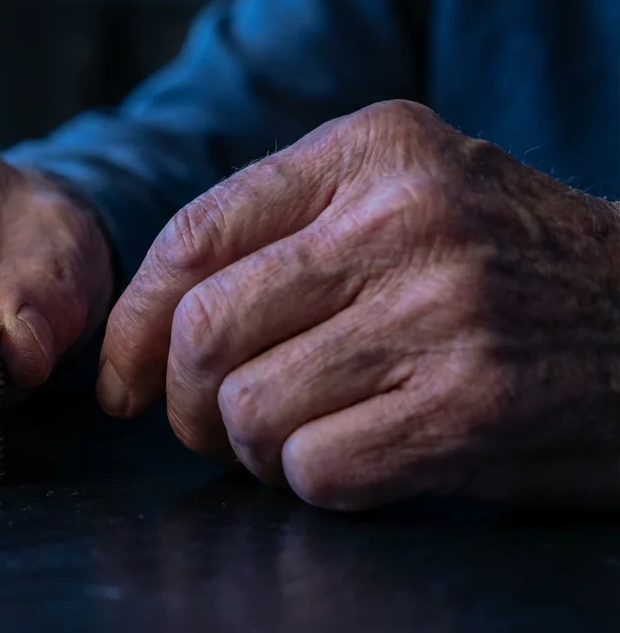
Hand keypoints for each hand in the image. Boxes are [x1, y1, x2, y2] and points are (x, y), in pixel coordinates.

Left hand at [98, 100, 619, 509]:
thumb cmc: (510, 268)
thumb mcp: (410, 193)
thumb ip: (286, 230)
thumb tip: (144, 326)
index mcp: (374, 149)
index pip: (193, 236)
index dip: (134, 323)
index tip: (122, 379)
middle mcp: (404, 217)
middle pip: (206, 330)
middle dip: (181, 401)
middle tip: (205, 425)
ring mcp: (442, 310)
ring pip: (248, 407)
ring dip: (250, 448)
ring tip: (295, 439)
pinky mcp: (473, 404)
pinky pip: (315, 469)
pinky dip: (311, 483)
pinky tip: (355, 461)